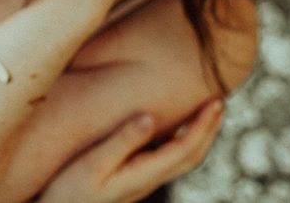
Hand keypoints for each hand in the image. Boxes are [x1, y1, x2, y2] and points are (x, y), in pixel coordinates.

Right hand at [34, 98, 224, 202]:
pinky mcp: (132, 177)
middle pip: (191, 155)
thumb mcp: (93, 162)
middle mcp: (148, 179)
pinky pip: (167, 156)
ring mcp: (141, 180)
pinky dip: (180, 139)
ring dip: (198, 134)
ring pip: (181, 157)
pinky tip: (173, 127)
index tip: (216, 102)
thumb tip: (151, 117)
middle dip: (209, 129)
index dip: (204, 126)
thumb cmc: (69, 188)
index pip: (186, 149)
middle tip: (220, 101)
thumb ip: (122, 141)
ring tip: (204, 111)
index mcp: (143, 174)